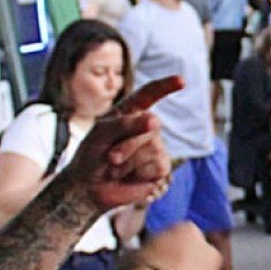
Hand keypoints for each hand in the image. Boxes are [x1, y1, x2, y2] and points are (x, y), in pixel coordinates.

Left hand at [58, 76, 179, 211]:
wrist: (89, 188)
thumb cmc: (91, 156)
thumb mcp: (102, 133)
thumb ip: (126, 123)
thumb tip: (156, 121)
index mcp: (130, 112)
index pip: (149, 94)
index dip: (166, 86)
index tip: (181, 81)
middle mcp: (146, 127)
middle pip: (150, 125)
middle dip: (128, 144)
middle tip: (110, 158)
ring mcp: (156, 147)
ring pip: (154, 148)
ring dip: (129, 162)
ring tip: (116, 169)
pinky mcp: (161, 167)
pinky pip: (159, 165)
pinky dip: (139, 174)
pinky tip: (130, 177)